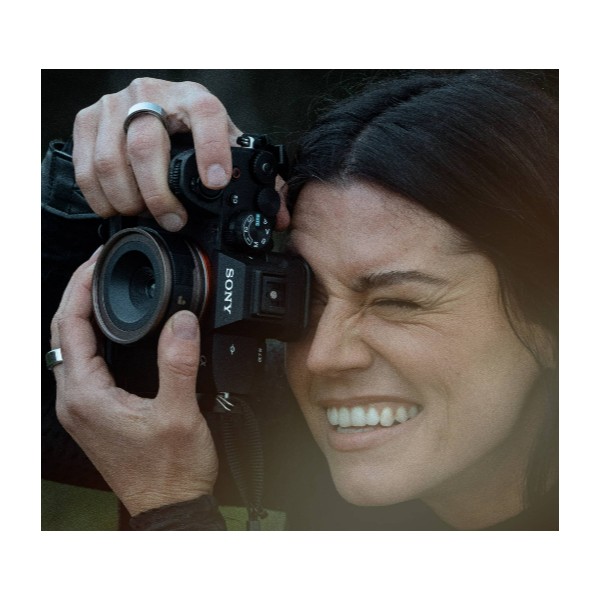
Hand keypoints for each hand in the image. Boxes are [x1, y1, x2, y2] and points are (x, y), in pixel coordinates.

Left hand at [50, 249, 217, 515]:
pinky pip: (81, 363)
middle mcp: (74, 401)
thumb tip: (181, 320)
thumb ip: (178, 362)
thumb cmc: (169, 471)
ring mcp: (81, 408)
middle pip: (62, 333)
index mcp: (86, 396)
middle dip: (77, 294)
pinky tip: (111, 330)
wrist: (168, 504)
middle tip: (99, 267)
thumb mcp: (179, 413)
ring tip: (103, 289)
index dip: (81, 287)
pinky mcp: (93, 413)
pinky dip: (91, 337)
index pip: (70, 326)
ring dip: (82, 314)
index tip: (98, 262)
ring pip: (69, 348)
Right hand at [72, 77, 290, 231]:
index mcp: (195, 99)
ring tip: (144, 215)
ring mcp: (116, 105)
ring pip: (111, 160)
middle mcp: (153, 95)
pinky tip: (118, 207)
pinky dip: (100, 197)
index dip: (210, 150)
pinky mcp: (89, 120)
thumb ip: (252, 179)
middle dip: (159, 196)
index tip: (214, 184)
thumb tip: (277, 218)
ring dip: (128, 200)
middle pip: (146, 147)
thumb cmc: (194, 132)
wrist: (156, 106)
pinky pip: (86, 166)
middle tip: (173, 220)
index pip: (205, 115)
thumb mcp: (226, 147)